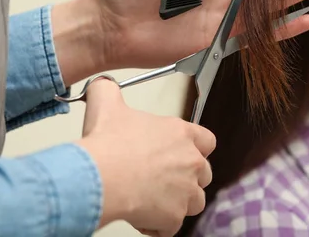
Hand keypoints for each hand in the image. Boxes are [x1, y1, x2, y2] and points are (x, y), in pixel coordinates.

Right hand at [76, 77, 214, 235]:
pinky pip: (172, 226)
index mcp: (181, 133)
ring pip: (194, 202)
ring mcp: (185, 191)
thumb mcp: (106, 103)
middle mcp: (190, 162)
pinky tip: (141, 216)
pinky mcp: (174, 217)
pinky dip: (159, 225)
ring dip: (177, 202)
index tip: (180, 151)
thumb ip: (108, 90)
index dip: (195, 147)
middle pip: (204, 173)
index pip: (207, 140)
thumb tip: (102, 85)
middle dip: (187, 177)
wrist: (101, 176)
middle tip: (162, 178)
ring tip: (154, 199)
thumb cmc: (108, 143)